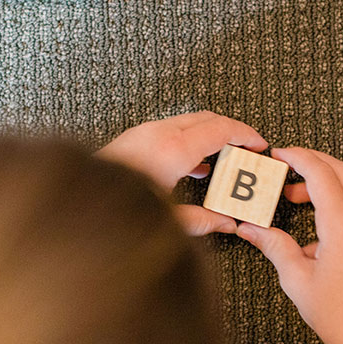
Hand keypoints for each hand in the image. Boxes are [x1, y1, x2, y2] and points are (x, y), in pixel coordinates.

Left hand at [97, 111, 267, 235]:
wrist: (82, 201)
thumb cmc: (121, 209)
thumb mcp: (168, 219)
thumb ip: (202, 221)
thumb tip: (226, 223)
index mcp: (173, 150)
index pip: (221, 129)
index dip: (246, 135)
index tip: (260, 144)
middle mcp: (160, 133)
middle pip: (208, 119)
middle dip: (232, 131)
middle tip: (249, 149)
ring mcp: (145, 132)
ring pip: (189, 122)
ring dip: (211, 135)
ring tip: (227, 159)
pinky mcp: (134, 138)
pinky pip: (172, 130)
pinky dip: (191, 140)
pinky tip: (197, 166)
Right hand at [235, 147, 342, 343]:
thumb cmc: (338, 316)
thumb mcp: (296, 278)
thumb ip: (273, 246)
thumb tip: (250, 229)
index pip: (320, 171)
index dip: (297, 156)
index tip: (279, 154)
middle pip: (341, 170)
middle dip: (312, 163)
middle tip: (285, 170)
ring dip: (325, 184)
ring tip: (296, 199)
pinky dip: (338, 204)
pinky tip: (317, 230)